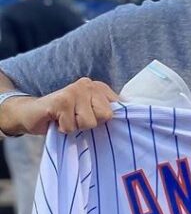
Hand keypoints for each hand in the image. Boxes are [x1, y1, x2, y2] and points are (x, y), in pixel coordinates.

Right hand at [1, 78, 118, 135]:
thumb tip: (135, 117)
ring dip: (76, 127)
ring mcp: (74, 90)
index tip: (91, 117)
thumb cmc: (66, 116)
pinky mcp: (61, 100)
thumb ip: (109, 112)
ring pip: (89, 122)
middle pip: (106, 116)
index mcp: (100, 87)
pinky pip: (72, 126)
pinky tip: (57, 120)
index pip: (119, 109)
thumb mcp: (91, 113)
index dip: (104, 120)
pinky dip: (64, 129)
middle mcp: (88, 84)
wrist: (32, 114)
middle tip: (76, 118)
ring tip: (66, 119)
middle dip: (91, 124)